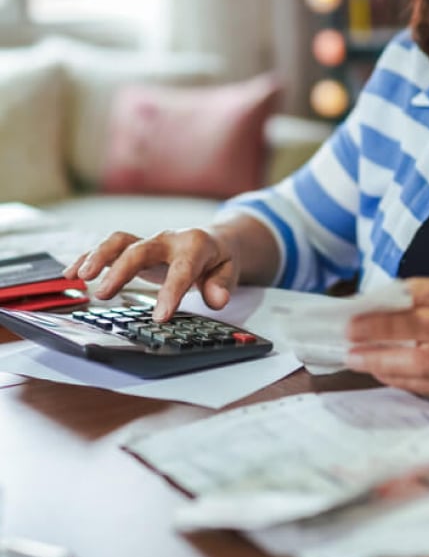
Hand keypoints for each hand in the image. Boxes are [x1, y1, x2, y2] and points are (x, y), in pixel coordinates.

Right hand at [64, 227, 241, 320]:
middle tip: (105, 294)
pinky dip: (88, 258)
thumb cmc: (218, 259)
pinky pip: (108, 248)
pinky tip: (70, 274)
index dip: (171, 293)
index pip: (181, 270)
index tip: (160, 317)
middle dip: (121, 270)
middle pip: (140, 250)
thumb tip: (217, 300)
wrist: (213, 240)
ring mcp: (148, 242)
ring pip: (119, 242)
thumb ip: (222, 286)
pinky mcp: (134, 247)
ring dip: (98, 257)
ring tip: (79, 278)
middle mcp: (167, 240)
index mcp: (194, 246)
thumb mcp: (229, 271)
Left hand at [344, 275, 428, 401]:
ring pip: (425, 367)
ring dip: (384, 363)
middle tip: (349, 333)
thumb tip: (388, 302)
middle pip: (425, 333)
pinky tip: (383, 371)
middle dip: (381, 334)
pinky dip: (404, 380)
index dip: (394, 301)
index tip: (361, 305)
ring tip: (356, 356)